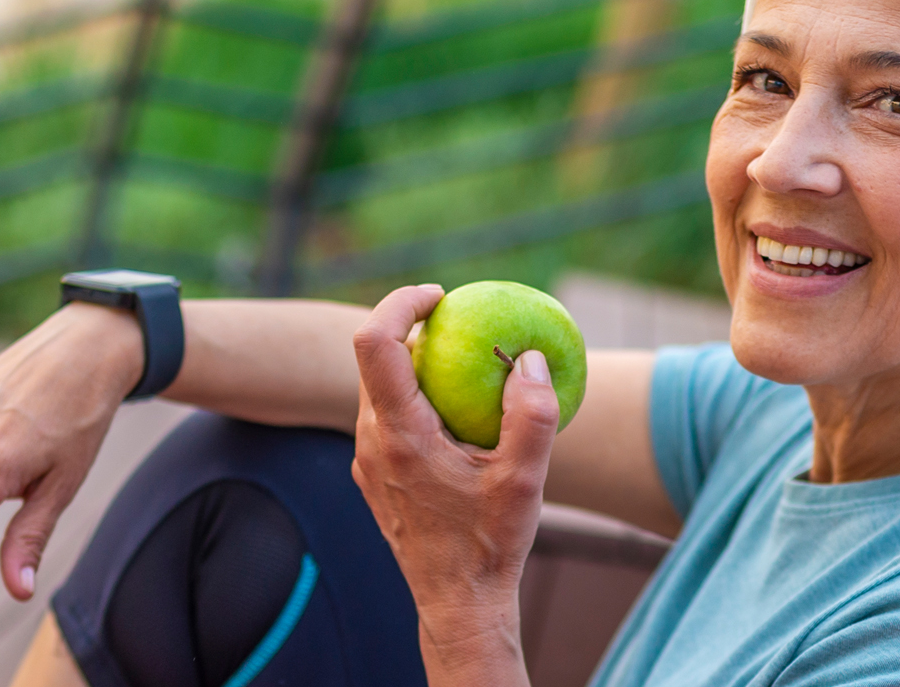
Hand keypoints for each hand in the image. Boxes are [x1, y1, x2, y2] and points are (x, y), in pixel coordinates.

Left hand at [348, 285, 554, 684]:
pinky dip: (416, 400)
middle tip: (461, 323)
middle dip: (411, 328)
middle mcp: (371, 442)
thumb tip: (531, 358)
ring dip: (415, 367)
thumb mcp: (525, 480)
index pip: (375, 342)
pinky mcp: (375, 475)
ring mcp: (367, 461)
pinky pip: (386, 418)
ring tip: (466, 369)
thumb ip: (531, 415)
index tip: (440, 297)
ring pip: (378, 390)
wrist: (457, 603)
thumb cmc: (490, 544)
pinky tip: (458, 416)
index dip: (400, 302)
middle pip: (373, 359)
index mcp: (399, 435)